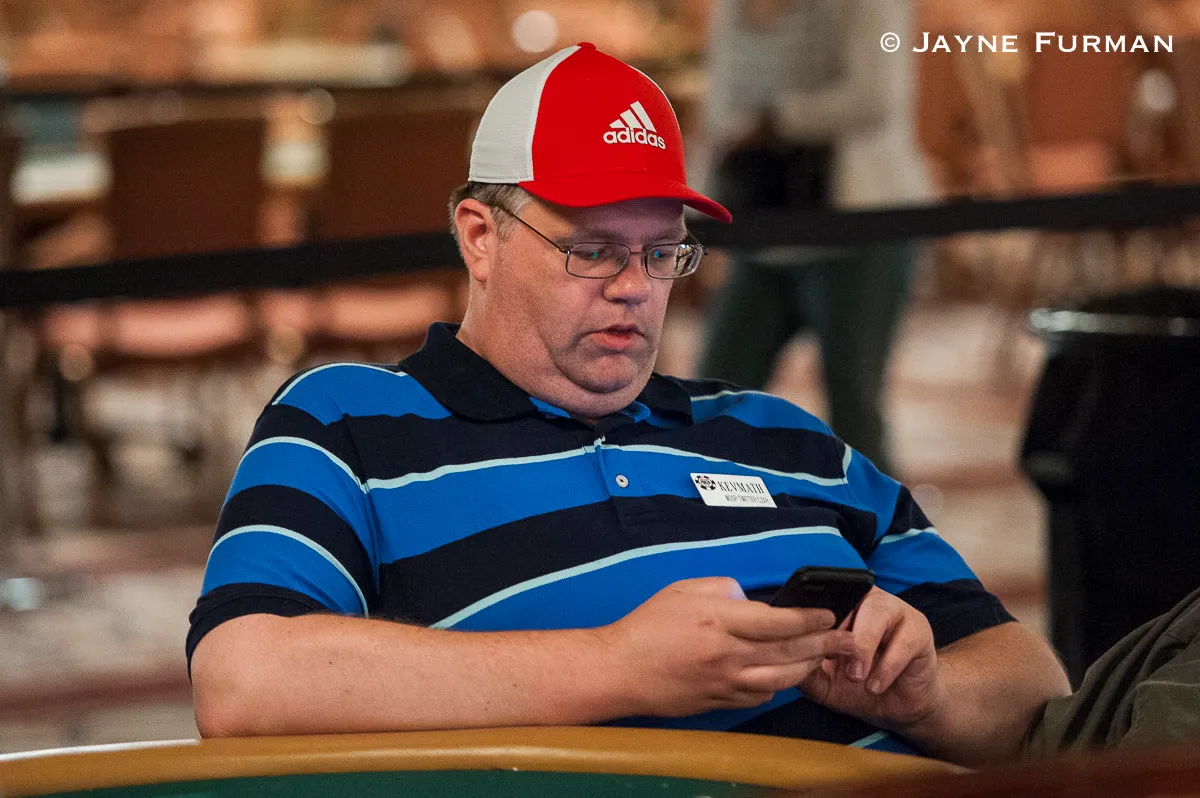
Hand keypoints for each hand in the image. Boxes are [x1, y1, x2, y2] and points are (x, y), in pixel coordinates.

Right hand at [606, 577, 857, 717]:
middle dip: (824, 644)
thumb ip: (724, 589)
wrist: (620, 670)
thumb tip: (751, 600)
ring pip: (781, 680)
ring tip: (823, 658)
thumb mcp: (684, 590)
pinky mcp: (719, 702)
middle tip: (847, 640)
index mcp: (720, 620)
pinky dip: (777, 687)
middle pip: (789, 652)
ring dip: (807, 668)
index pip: (779, 621)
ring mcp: (725, 682)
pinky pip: (759, 696)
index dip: (810, 618)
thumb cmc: (648, 625)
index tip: (829, 614)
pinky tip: (783, 677)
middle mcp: (728, 654)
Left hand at [800, 587, 945, 732]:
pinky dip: (886, 666)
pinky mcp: (919, 629)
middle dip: (839, 633)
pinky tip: (875, 686)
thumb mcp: (824, 683)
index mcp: (840, 606)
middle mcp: (866, 600)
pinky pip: (903, 640)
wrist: (898, 707)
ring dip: (863, 646)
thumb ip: (805, 669)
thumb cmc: (858, 687)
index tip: (804, 643)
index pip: (822, 597)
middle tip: (834, 662)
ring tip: (856, 676)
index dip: (812, 618)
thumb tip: (781, 659)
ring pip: (877, 612)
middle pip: (849, 598)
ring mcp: (895, 610)